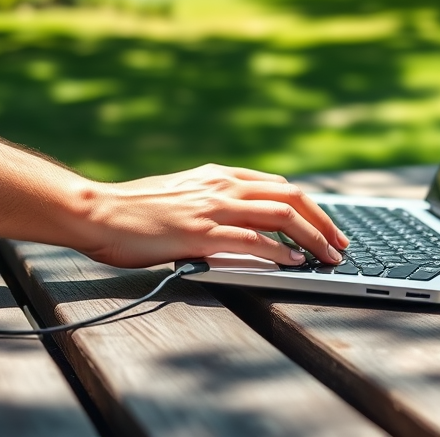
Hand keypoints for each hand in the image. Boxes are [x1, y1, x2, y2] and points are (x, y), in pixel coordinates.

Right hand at [79, 164, 349, 268]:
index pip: (281, 186)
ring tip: (328, 256)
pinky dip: (278, 252)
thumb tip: (245, 216)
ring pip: (279, 215)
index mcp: (220, 175)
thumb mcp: (185, 194)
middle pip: (291, 197)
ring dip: (311, 237)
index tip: (329, 226)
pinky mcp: (199, 233)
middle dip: (323, 221)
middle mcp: (222, 186)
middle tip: (340, 244)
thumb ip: (215, 200)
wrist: (99, 211)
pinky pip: (250, 240)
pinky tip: (293, 263)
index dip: (312, 207)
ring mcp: (212, 208)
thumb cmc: (137, 209)